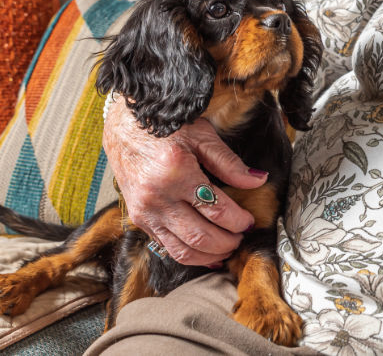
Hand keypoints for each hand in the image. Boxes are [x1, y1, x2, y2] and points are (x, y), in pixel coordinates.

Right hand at [102, 96, 267, 265]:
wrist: (124, 127)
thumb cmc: (166, 127)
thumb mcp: (202, 136)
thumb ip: (230, 162)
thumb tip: (258, 180)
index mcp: (176, 173)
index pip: (216, 209)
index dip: (238, 221)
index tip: (250, 221)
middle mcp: (157, 197)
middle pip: (200, 236)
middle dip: (227, 242)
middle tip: (243, 237)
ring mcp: (145, 211)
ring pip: (181, 249)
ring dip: (209, 256)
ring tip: (228, 248)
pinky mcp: (138, 219)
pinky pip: (165, 247)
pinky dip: (188, 255)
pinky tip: (205, 254)